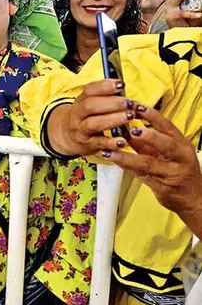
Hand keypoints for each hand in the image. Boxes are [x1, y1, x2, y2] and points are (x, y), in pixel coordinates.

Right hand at [46, 80, 133, 156]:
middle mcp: (78, 115)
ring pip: (93, 124)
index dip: (105, 86)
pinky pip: (98, 143)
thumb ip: (109, 101)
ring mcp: (81, 130)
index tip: (121, 84)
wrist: (69, 137)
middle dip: (111, 103)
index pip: (89, 90)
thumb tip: (133, 101)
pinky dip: (110, 142)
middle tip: (129, 103)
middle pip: (90, 106)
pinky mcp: (87, 145)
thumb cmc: (88, 118)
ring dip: (113, 119)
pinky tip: (123, 141)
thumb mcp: (92, 106)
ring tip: (130, 116)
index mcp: (80, 101)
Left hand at [108, 105, 201, 231]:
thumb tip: (126, 128)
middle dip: (148, 135)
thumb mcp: (167, 153)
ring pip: (149, 163)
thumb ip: (148, 143)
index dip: (152, 115)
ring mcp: (172, 172)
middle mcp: (180, 157)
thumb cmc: (178, 171)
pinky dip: (126, 167)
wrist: (193, 197)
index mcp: (181, 144)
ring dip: (127, 156)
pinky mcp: (163, 186)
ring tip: (111, 150)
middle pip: (165, 144)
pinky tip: (114, 161)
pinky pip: (141, 175)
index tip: (137, 106)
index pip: (168, 126)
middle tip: (131, 129)